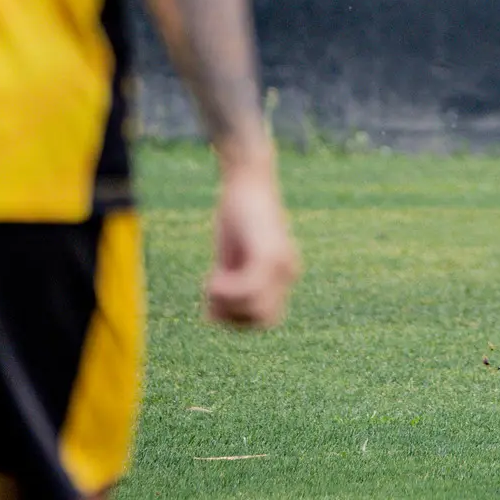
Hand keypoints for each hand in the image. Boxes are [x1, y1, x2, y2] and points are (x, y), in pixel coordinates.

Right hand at [204, 150, 297, 328]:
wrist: (245, 178)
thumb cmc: (235, 215)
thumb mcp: (230, 257)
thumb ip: (230, 286)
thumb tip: (212, 319)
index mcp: (282, 275)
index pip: (264, 320)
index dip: (237, 316)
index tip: (218, 296)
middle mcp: (288, 272)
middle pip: (261, 321)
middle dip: (232, 314)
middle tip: (214, 289)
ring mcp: (280, 265)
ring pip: (255, 309)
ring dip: (227, 302)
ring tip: (212, 280)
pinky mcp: (268, 254)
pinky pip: (248, 290)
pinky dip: (226, 290)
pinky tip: (212, 276)